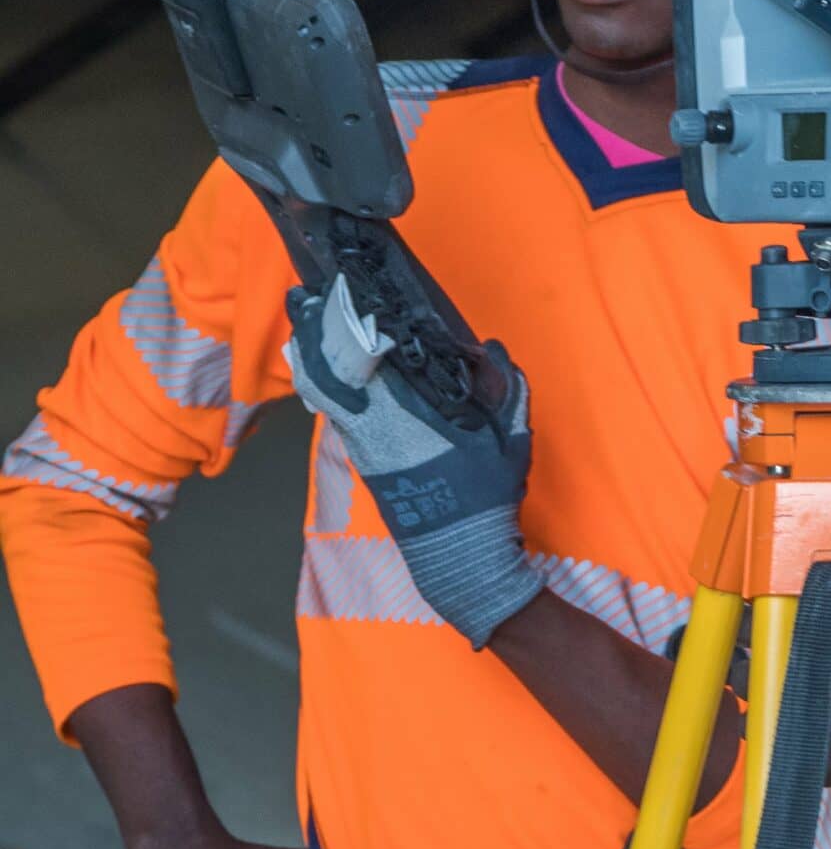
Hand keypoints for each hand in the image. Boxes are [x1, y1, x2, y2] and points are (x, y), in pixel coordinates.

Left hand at [284, 275, 540, 647]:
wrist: (459, 559)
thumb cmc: (486, 499)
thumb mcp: (511, 443)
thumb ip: (507, 391)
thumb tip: (491, 349)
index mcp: (407, 419)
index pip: (361, 362)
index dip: (342, 324)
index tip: (336, 290)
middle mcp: (374, 430)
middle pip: (327, 372)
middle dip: (313, 331)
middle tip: (302, 295)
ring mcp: (364, 447)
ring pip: (324, 392)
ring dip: (313, 354)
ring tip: (305, 318)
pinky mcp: (364, 460)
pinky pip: (334, 411)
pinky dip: (324, 382)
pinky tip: (323, 364)